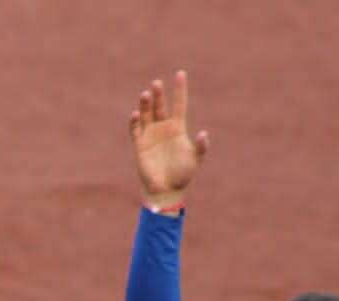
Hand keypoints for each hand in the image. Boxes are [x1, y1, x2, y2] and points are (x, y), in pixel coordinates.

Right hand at [130, 71, 207, 204]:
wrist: (166, 189)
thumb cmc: (183, 174)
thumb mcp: (197, 159)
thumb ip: (201, 146)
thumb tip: (203, 134)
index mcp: (177, 128)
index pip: (178, 104)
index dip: (179, 89)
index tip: (180, 73)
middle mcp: (163, 128)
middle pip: (160, 106)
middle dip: (158, 94)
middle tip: (156, 83)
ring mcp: (150, 135)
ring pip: (147, 114)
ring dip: (145, 104)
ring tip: (145, 94)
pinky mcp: (140, 145)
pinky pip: (136, 130)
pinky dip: (135, 121)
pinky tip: (136, 114)